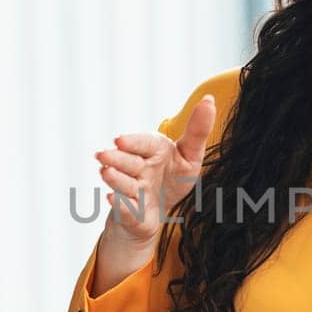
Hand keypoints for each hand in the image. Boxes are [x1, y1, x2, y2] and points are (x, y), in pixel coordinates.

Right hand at [91, 95, 214, 292]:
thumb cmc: (173, 179)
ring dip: (115, 178)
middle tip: (103, 156)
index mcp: (153, 150)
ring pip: (123, 183)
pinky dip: (119, 204)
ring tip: (106, 172)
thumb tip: (209, 99)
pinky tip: (112, 198)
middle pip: (128, 162)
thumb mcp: (190, 156)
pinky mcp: (130, 212)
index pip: (144, 143)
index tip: (120, 140)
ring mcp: (132, 190)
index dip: (133, 142)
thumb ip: (198, 131)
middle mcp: (139, 168)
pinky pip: (124, 208)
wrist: (158, 212)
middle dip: (117, 158)